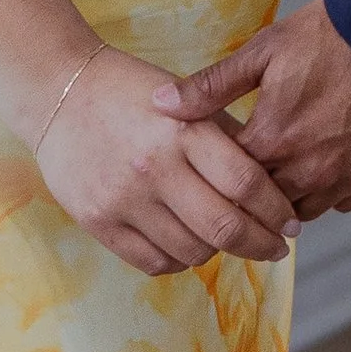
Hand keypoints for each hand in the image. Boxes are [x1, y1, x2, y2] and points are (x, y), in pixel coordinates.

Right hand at [34, 46, 301, 277]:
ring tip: (225, 239)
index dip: (277, 210)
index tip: (292, 223)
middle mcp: (155, 167)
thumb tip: (273, 181)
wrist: (59, 90)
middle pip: (225, 227)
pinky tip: (186, 243)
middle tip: (276, 248)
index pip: (247, 183)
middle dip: (262, 244)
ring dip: (219, 251)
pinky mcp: (99, 221)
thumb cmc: (132, 91)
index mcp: (183, 129)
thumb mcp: (185, 99)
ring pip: (193, 252)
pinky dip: (179, 260)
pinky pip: (155, 261)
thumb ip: (226, 136)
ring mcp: (124, 198)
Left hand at [154, 0, 350, 221]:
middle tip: (250, 170)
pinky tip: (329, 157)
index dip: (220, 175)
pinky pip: (345, 199)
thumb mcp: (265, 50)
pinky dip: (332, 187)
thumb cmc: (334, 35)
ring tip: (287, 165)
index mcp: (274, 141)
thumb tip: (161, 105)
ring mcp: (350, 180)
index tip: (217, 164)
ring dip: (292, 195)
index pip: (229, 185)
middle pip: (265, 205)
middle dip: (254, 193)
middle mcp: (310, 173)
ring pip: (306, 211)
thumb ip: (211, 86)